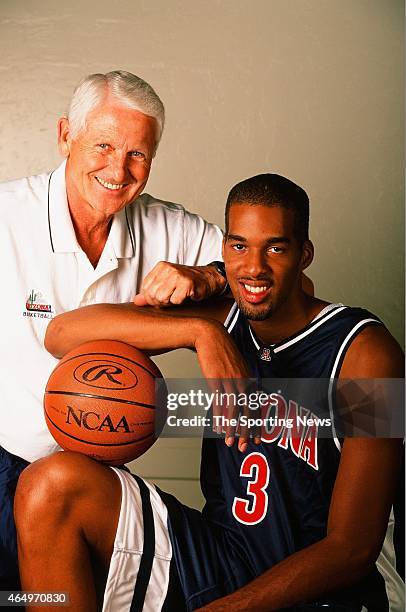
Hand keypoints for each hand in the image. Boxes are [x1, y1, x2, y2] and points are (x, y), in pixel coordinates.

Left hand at [133, 262, 226, 305]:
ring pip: (161, 298)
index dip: (151, 297)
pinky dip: (180, 302)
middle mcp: (168, 269)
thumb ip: (149, 292)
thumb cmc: (186, 282)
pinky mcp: (187, 284)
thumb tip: (137, 301)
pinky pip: (175, 301)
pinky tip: (185, 296)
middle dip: (160, 301)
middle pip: (152, 294)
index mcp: (161, 267)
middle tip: (171, 297)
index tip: (162, 296)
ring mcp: (177, 275)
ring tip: (177, 296)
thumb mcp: (165, 284)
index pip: (145, 288)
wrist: (207, 279)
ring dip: (170, 302)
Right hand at [194, 321, 258, 451]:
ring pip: (232, 410)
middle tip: (245, 446)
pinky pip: (218, 402)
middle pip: (246, 411)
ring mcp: (230, 381)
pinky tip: (217, 427)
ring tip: (229, 442)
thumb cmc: (222, 351)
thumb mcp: (237, 366)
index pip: (256, 406)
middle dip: (246, 431)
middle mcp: (243, 381)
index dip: (257, 424)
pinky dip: (218, 417)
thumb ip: (242, 380)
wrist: (211, 336)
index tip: (258, 439)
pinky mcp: (216, 380)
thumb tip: (243, 396)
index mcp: (250, 378)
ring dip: (231, 428)